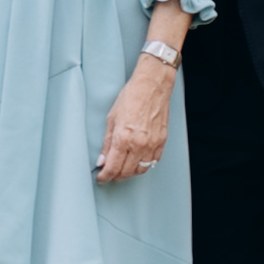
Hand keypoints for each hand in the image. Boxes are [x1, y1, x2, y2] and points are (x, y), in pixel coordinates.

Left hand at [95, 60, 173, 182]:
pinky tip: (137, 162)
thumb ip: (107, 142)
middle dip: (115, 176)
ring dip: (129, 173)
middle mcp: (139, 144)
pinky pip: (153, 162)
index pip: (112, 167)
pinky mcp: (162, 141)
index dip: (105, 176)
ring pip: (140, 170)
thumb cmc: (131, 97)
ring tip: (122, 169)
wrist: (152, 86)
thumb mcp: (111, 118)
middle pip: (126, 172)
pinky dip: (143, 165)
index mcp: (123, 138)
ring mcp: (152, 144)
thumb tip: (102, 160)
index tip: (101, 177)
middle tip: (109, 174)